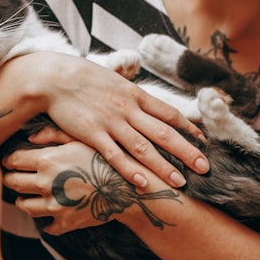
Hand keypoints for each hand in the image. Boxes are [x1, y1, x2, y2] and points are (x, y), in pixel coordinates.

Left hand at [2, 135, 183, 235]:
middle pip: (13, 183)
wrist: (131, 188)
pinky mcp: (66, 223)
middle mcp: (46, 184)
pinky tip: (51, 211)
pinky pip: (47, 227)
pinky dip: (47, 221)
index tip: (10, 160)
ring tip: (28, 194)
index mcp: (47, 160)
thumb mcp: (81, 138)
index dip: (9, 160)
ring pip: (25, 206)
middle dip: (11, 178)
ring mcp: (55, 206)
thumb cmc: (107, 157)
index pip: (13, 161)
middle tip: (13, 176)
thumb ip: (52, 134)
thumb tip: (28, 137)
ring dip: (24, 199)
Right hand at [15, 52, 207, 188]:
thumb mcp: (113, 79)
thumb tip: (145, 101)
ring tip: (180, 182)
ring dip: (163, 166)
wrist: (53, 78)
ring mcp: (111, 122)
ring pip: (143, 148)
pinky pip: (114, 156)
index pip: (169, 113)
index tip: (203, 141)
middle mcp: (128, 109)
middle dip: (187, 152)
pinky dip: (129, 170)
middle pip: (164, 133)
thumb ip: (130, 93)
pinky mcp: (92, 134)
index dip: (188, 128)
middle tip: (205, 168)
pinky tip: (142, 182)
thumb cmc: (82, 77)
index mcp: (135, 94)